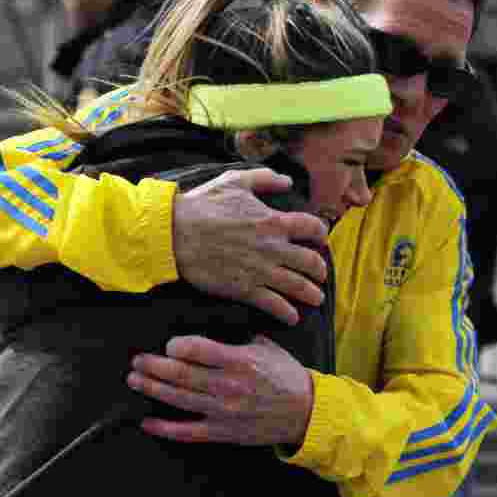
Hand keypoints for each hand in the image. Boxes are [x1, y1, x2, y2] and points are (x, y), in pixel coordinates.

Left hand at [126, 334, 313, 445]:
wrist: (305, 413)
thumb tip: (211, 327)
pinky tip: (147, 421)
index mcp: (241, 361)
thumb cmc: (286, 376)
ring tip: (134, 379)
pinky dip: (165, 428)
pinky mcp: (223, 432)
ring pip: (179, 399)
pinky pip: (188, 432)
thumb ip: (238, 339)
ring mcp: (224, 412)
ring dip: (153, 388)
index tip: (167, 343)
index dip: (178, 345)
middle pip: (181, 374)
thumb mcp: (267, 347)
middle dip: (154, 366)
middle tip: (137, 360)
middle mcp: (229, 386)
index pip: (200, 350)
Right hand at [173, 168, 328, 325]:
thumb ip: (264, 179)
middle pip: (311, 262)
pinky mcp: (245, 289)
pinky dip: (287, 313)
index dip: (321, 234)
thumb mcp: (235, 181)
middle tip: (321, 275)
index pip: (312, 228)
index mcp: (274, 221)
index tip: (321, 239)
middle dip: (320, 270)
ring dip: (312, 294)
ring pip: (298, 286)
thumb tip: (287, 181)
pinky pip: (274, 305)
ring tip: (317, 298)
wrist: (175, 234)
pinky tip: (293, 318)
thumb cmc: (203, 205)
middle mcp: (273, 248)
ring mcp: (261, 271)